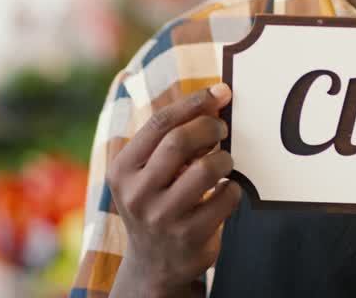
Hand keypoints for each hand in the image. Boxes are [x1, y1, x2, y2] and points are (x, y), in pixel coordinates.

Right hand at [107, 83, 241, 297]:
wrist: (154, 263)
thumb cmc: (157, 201)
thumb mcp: (148, 171)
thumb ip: (171, 137)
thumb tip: (214, 98)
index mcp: (122, 170)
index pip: (159, 123)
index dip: (193, 103)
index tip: (218, 92)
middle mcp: (137, 194)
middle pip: (180, 141)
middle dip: (209, 127)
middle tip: (223, 129)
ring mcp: (162, 217)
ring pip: (206, 169)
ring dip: (224, 159)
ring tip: (223, 163)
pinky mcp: (190, 236)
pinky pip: (225, 197)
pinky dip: (232, 188)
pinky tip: (225, 191)